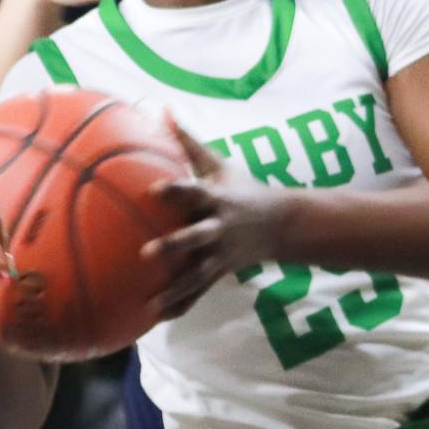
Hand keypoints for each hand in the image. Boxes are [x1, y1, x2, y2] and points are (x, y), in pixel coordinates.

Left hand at [144, 129, 291, 318]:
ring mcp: (221, 254)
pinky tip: (154, 319)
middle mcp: (218, 229)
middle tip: (146, 252)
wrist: (282, 225)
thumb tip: (162, 109)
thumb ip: (188, 142)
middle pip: (195, 238)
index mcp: (216, 199)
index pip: (193, 192)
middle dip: (173, 246)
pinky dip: (180, 306)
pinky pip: (198, 293)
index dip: (175, 190)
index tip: (154, 190)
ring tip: (150, 303)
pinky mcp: (220, 272)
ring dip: (174, 289)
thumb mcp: (220, 164)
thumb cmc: (242, 188)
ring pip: (196, 275)